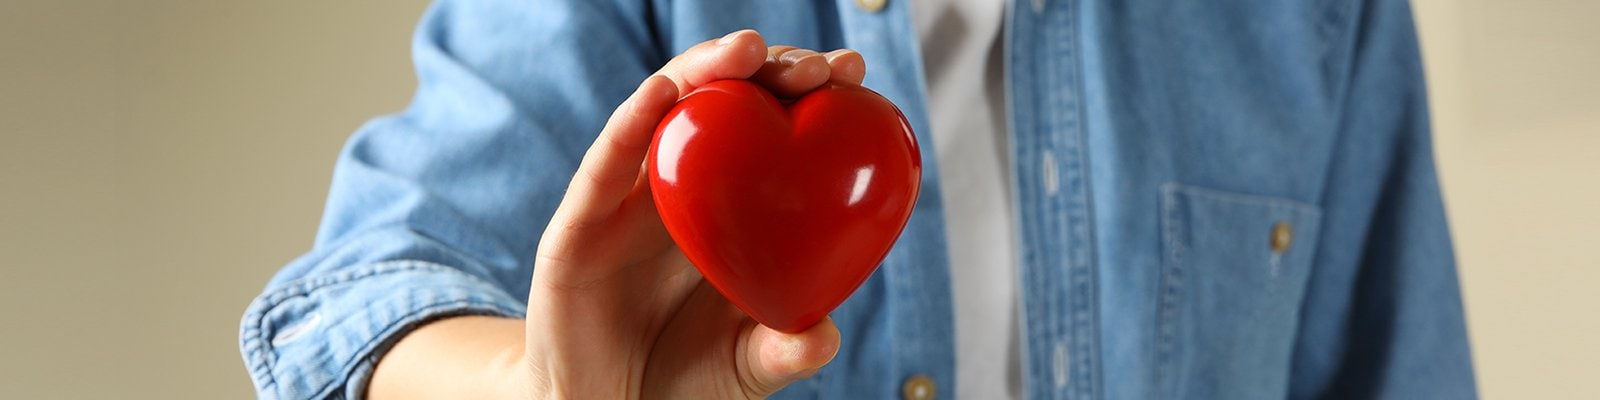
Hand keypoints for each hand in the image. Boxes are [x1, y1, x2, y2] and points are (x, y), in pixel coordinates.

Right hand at [528, 29, 864, 397]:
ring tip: (748, 51)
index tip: (852, 73)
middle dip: (766, 71)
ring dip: (703, 72)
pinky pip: (604, 167)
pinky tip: (662, 92)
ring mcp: (623, 203)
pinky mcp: (577, 228)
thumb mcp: (746, 368)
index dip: (803, 94)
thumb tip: (827, 335)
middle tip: (813, 65)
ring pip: (661, 114)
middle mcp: (675, 191)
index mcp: (724, 209)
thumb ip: (784, 351)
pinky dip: (631, 123)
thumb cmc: (680, 380)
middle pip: (719, 105)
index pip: (766, 130)